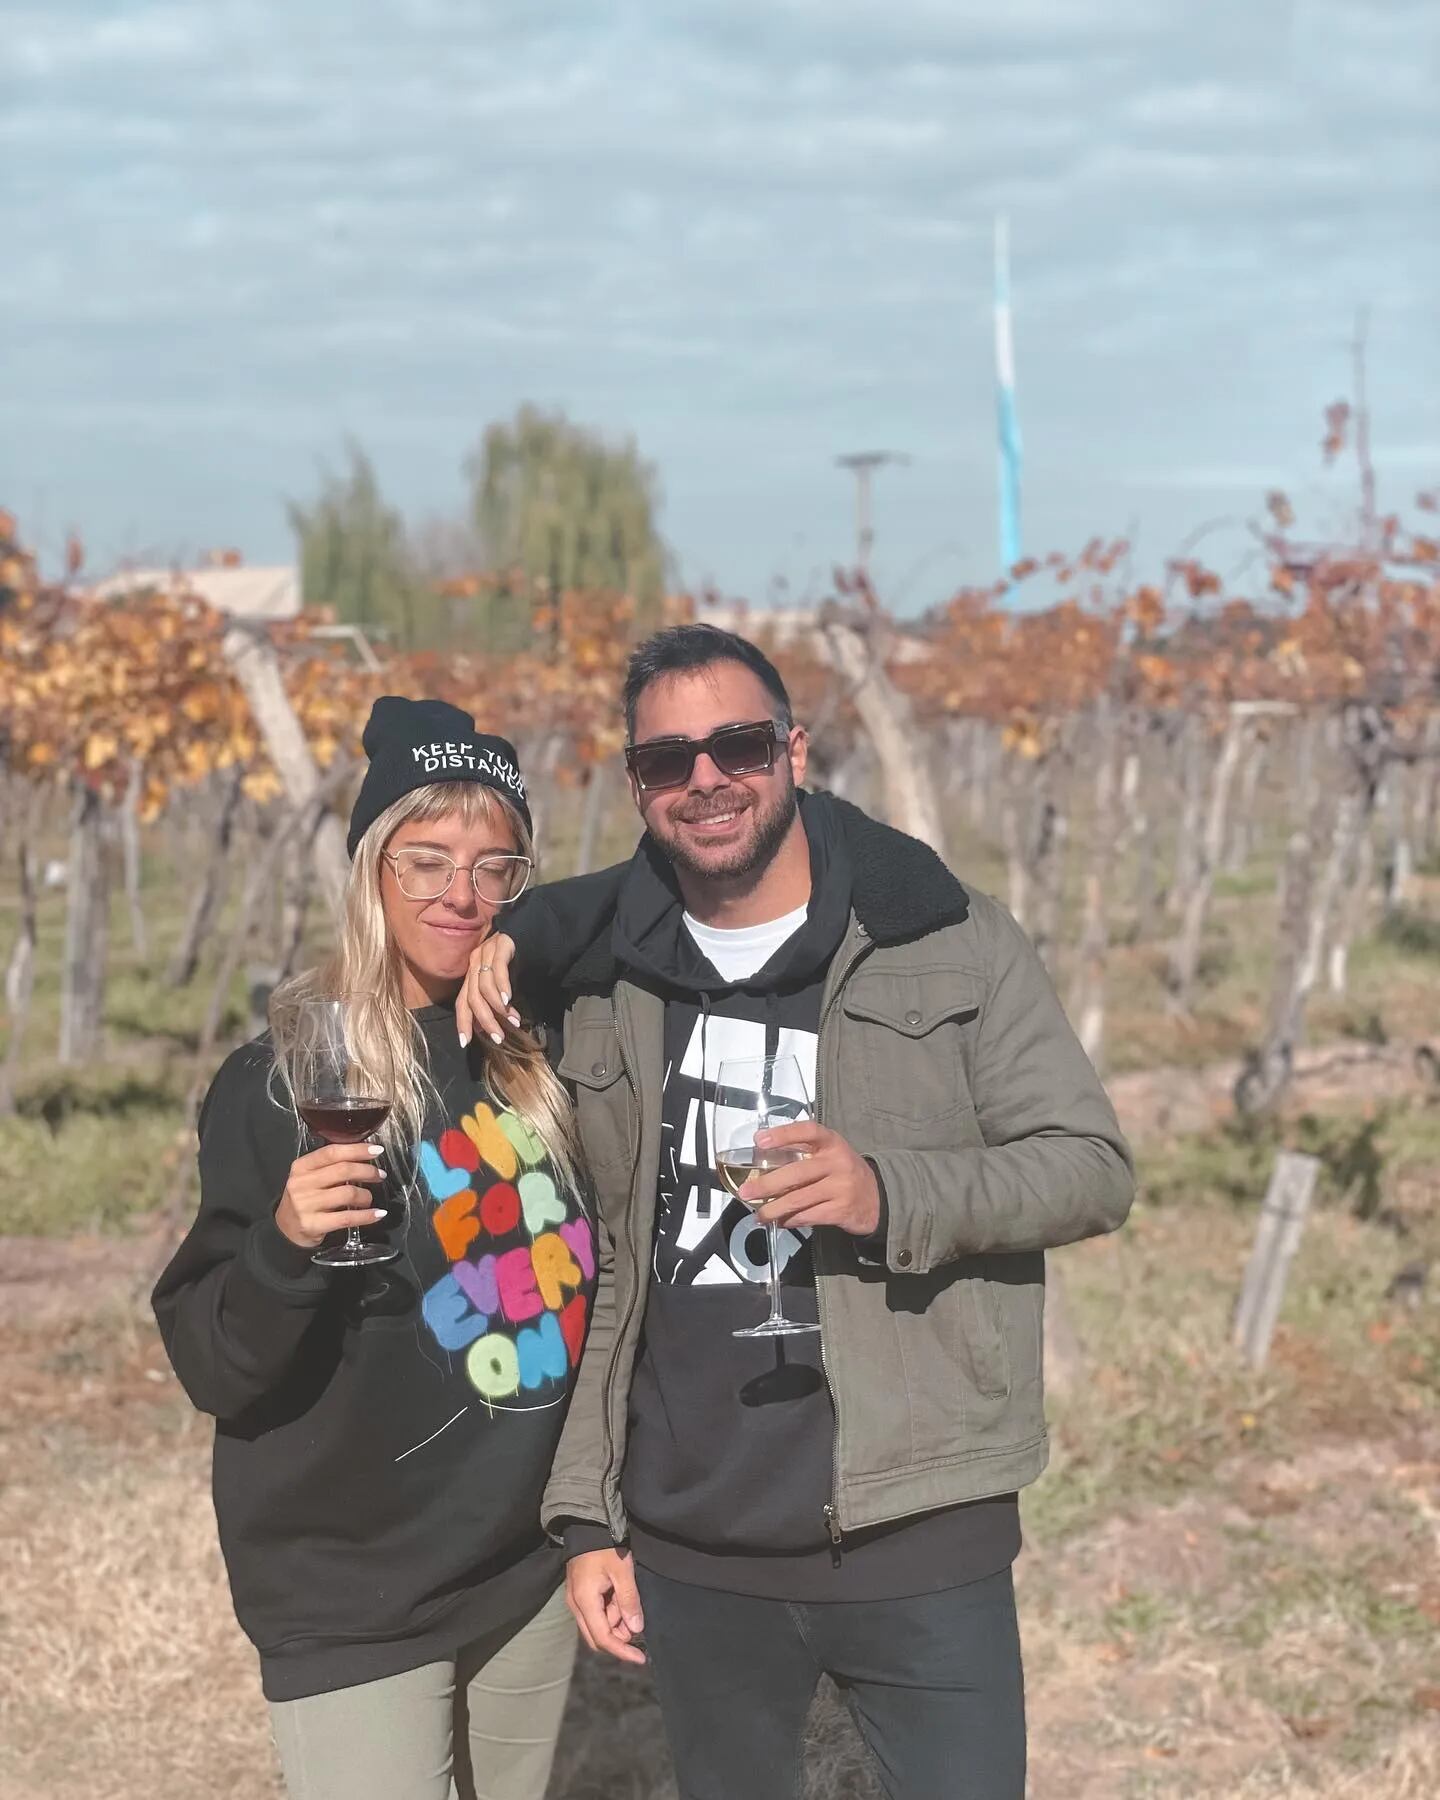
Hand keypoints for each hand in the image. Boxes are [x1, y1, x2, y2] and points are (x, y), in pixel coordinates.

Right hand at [274, 1143, 388, 1248]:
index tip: (376, 1150)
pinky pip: (347, 1218)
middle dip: (367, 1171)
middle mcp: (301, 1184)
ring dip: (366, 1195)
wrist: (286, 1229)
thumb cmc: (304, 1199)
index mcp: (301, 1167)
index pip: (332, 1152)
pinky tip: (377, 1214)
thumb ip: (330, 1166)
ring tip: (369, 1198)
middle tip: (379, 1175)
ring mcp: (306, 1205)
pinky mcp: (313, 1224)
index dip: (357, 1149)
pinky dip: (366, 1216)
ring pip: (347, 1193)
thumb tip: (363, 1156)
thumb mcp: (309, 1177)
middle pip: (343, 1170)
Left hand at [456, 933, 521, 1047]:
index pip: (462, 1001)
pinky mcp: (501, 944)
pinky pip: (498, 969)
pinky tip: (509, 1000)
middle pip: (472, 997)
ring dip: (497, 1008)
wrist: (537, 929)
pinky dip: (502, 987)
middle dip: (484, 1020)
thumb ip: (494, 1002)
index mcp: (473, 972)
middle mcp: (476, 961)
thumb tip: (484, 1028)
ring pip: (483, 987)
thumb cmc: (523, 960)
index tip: (465, 1042)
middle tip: (497, 1037)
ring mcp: (487, 951)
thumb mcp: (504, 984)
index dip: (463, 1022)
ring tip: (513, 1021)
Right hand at [566, 1548, 646, 1665]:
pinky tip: (620, 1597)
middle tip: (637, 1623)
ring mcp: (576, 1601)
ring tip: (628, 1599)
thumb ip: (629, 1601)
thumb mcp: (622, 1571)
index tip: (641, 1658)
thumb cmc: (605, 1546)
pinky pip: (595, 1614)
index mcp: (585, 1601)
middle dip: (619, 1638)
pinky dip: (610, 1612)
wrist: (587, 1526)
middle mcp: (576, 1606)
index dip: (622, 1651)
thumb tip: (636, 1629)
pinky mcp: (580, 1595)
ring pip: (597, 1626)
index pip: (603, 1638)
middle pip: (597, 1637)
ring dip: (616, 1622)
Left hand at [745, 1121, 881, 1237]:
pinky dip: (790, 1220)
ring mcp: (841, 1187)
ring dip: (774, 1208)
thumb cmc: (842, 1172)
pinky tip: (780, 1221)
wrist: (877, 1198)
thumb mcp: (830, 1154)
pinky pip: (808, 1216)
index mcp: (832, 1143)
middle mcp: (837, 1162)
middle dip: (767, 1184)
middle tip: (746, 1191)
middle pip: (797, 1173)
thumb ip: (803, 1153)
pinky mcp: (840, 1210)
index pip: (807, 1131)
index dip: (783, 1134)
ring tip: (759, 1214)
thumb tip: (762, 1160)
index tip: (760, 1141)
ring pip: (799, 1199)